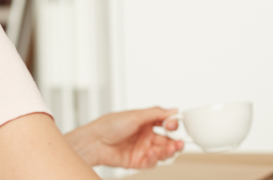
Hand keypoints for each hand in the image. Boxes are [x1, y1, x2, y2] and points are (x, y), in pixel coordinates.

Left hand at [64, 107, 184, 168]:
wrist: (93, 142)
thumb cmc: (109, 125)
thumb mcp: (136, 115)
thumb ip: (157, 113)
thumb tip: (174, 110)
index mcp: (147, 122)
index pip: (166, 124)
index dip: (173, 125)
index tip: (174, 124)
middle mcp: (146, 136)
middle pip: (167, 140)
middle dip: (175, 142)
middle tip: (180, 142)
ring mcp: (142, 149)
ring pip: (162, 152)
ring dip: (168, 151)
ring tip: (172, 149)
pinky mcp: (137, 161)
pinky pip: (151, 162)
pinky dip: (154, 159)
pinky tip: (152, 154)